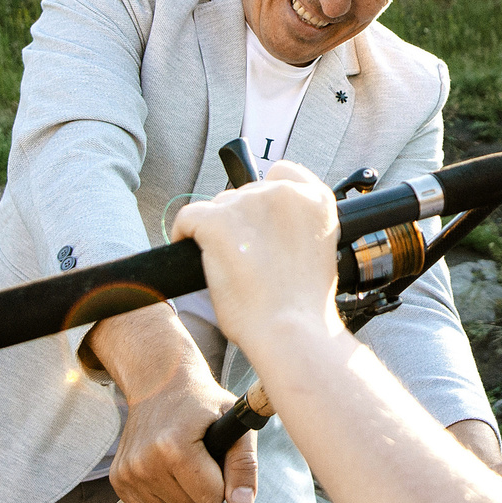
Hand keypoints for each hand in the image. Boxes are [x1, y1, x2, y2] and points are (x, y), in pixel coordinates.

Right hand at [88, 301, 256, 502]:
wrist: (160, 383)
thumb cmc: (203, 403)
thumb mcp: (233, 423)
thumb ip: (244, 464)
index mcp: (175, 446)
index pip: (212, 498)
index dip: (222, 481)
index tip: (215, 457)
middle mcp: (146, 461)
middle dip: (203, 491)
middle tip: (200, 459)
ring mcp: (128, 471)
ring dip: (183, 499)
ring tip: (183, 466)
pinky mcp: (119, 478)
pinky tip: (167, 478)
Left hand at [172, 162, 345, 368]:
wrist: (290, 329)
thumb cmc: (302, 304)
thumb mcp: (317, 251)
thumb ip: (297, 227)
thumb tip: (266, 227)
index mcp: (316, 200)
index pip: (282, 173)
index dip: (265, 194)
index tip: (258, 219)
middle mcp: (284, 193)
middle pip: (246, 193)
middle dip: (240, 220)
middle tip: (243, 257)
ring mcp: (249, 203)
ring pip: (218, 206)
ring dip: (217, 230)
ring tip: (227, 266)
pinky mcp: (217, 220)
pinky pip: (188, 217)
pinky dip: (184, 233)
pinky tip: (191, 250)